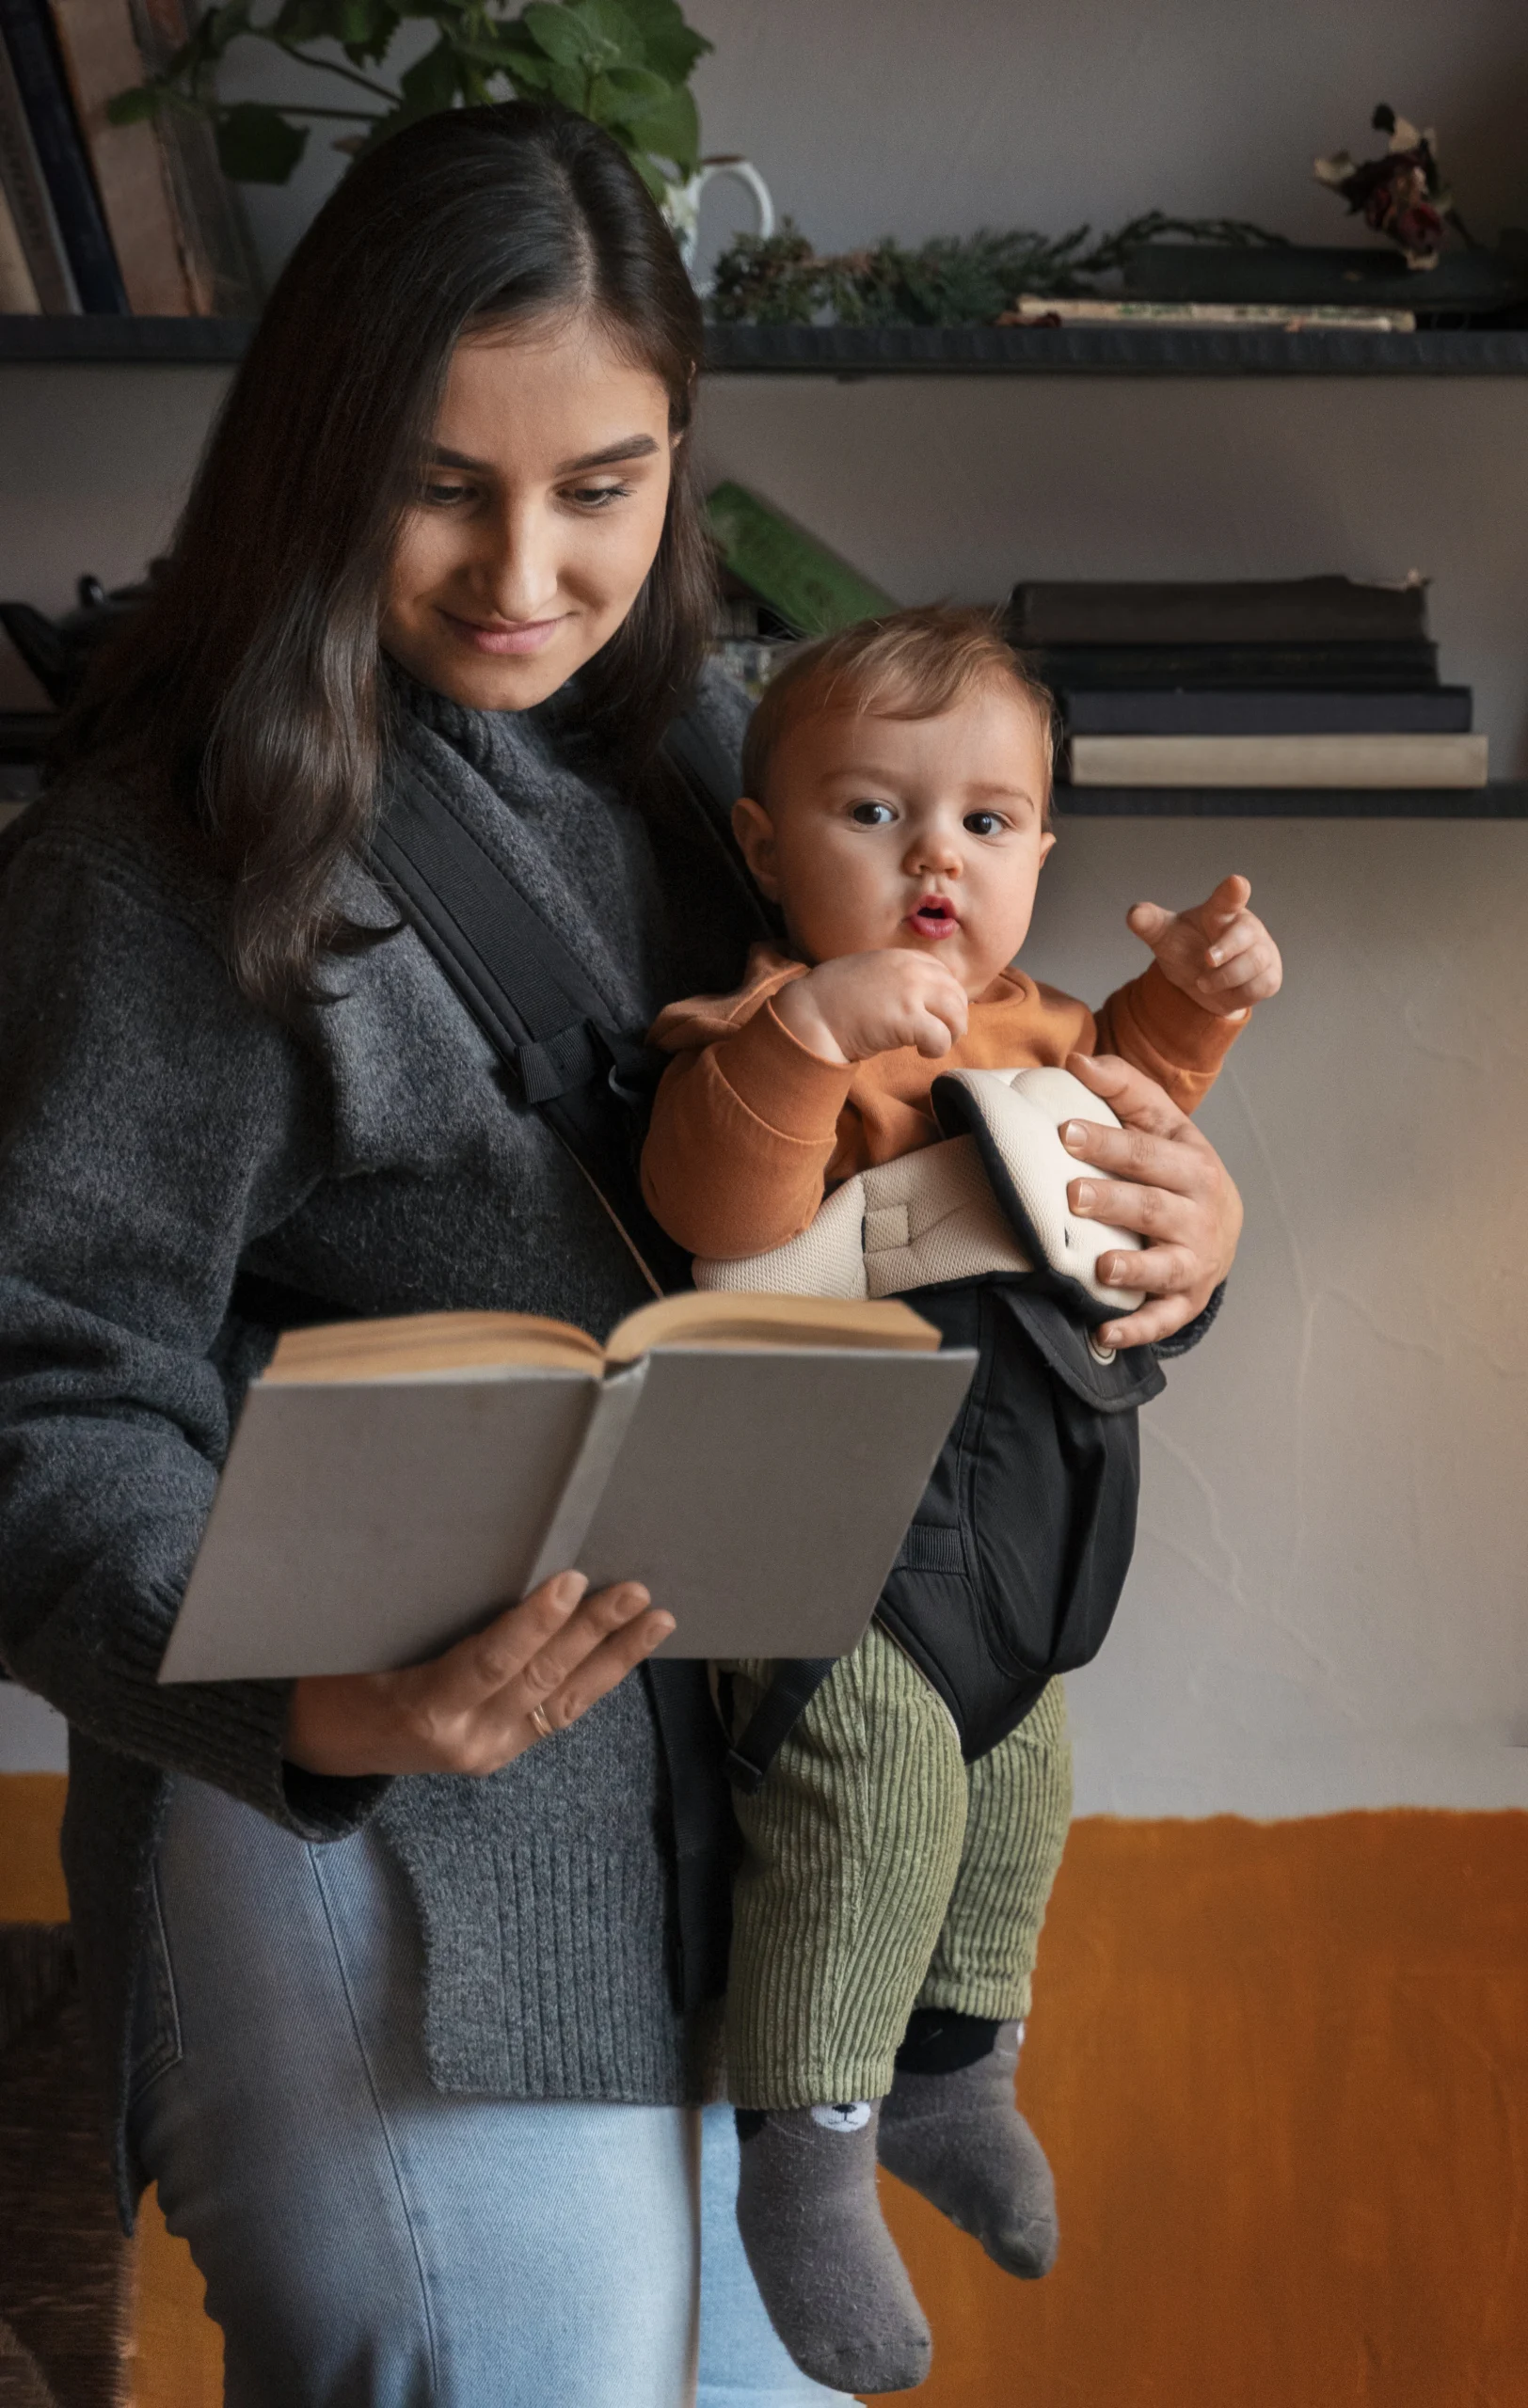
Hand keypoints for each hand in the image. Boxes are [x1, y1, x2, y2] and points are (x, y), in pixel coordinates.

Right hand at [284, 1571, 672, 1778]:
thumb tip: (485, 1556)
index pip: (492, 1662)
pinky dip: (595, 1679)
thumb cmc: (336, 1676)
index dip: (535, 1622)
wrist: (323, 1746)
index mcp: (424, 1708)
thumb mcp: (364, 1642)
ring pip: (564, 1703)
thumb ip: (425, 1615)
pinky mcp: (503, 1752)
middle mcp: (466, 1739)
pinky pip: (558, 1714)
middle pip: (541, 1680)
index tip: (572, 1580)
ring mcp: (489, 1751)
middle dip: (594, 1633)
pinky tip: (626, 1650)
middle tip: (635, 1591)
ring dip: (614, 1658)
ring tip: (655, 1619)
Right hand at [774, 951, 969, 1065]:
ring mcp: (911, 993)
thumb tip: (917, 996)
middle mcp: (912, 970)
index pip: (944, 975)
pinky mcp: (909, 1020)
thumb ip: (894, 977)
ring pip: (957, 1015)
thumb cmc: (833, 999)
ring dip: (951, 1034)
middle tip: (940, 1035)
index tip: (935, 1015)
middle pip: (956, 995)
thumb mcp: (868, 973)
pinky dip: (937, 1049)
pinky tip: (920, 1052)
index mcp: (903, 958)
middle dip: (953, 1018)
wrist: (811, 1013)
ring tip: (931, 1044)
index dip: (945, 998)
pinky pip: (942, 1038)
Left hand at [1061, 1051, 1243, 1349]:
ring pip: (1165, 1264)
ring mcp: (1194, 1259)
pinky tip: (1104, 1335)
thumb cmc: (1176, 1169)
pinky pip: (1162, 1318)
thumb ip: (1123, 1088)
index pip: (1147, 1149)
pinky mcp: (1186, 1300)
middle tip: (1072, 1194)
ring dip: (1133, 1267)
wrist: (1222, 1228)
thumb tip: (1075, 1061)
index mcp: (1191, 1162)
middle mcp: (1198, 1211)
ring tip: (1101, 1266)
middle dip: (1114, 1199)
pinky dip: (1136, 1331)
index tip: (1065, 1131)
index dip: (1108, 1141)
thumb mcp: (1162, 1124)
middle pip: (1152, 1204)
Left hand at [1126, 873, 1282, 1017]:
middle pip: (1245, 935)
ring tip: (1203, 982)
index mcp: (1220, 911)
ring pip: (1254, 964)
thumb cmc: (1187, 948)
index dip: (1233, 891)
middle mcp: (1246, 927)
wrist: (1201, 983)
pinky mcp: (1270, 975)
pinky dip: (1238, 994)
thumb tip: (1134, 914)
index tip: (1236, 883)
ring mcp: (1262, 950)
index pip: (1227, 898)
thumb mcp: (1165, 937)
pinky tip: (1225, 990)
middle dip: (1225, 950)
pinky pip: (1261, 987)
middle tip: (1205, 961)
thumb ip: (1150, 924)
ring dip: (1224, 978)